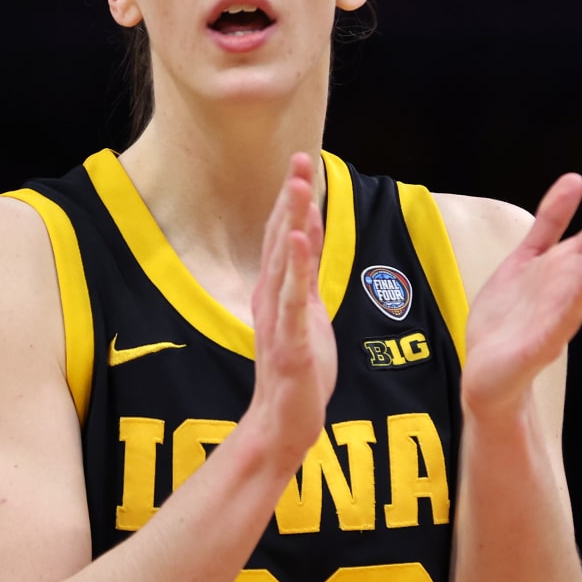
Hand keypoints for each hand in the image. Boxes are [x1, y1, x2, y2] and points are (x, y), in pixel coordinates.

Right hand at [247, 153, 337, 465]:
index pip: (286, 237)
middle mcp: (271, 299)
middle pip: (282, 239)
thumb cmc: (297, 372)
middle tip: (298, 159)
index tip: (301, 163)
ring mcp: (279, 319)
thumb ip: (305, 279)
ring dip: (293, 221)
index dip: (294, 200)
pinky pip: (294, 299)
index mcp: (276, 292)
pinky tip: (301, 240)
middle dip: (291, 199)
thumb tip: (310, 240)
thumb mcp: (306, 315)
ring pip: (285, 262)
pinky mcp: (291, 341)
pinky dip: (297, 268)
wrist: (284, 422)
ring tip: (298, 187)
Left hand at [462, 170, 581, 417]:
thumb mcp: (525, 259)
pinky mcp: (543, 342)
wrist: (488, 375)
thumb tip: (576, 178)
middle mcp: (570, 286)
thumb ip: (551, 222)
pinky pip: (565, 316)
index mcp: (566, 266)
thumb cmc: (510, 319)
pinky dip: (580, 296)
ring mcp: (560, 313)